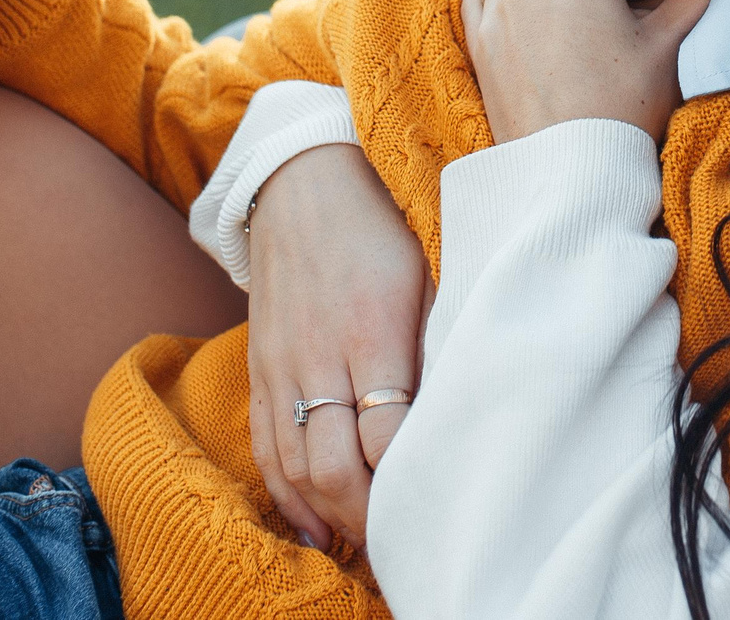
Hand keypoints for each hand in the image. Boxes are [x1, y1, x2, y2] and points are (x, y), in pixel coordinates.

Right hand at [244, 141, 430, 549]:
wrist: (302, 185)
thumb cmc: (380, 228)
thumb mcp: (428, 271)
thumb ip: (442, 338)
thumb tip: (468, 402)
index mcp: (371, 330)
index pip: (387, 431)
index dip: (409, 476)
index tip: (438, 500)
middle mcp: (319, 356)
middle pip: (334, 465)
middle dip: (370, 516)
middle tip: (405, 540)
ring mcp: (282, 367)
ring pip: (295, 466)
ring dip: (330, 515)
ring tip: (366, 545)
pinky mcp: (260, 370)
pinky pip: (265, 448)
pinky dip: (288, 495)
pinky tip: (314, 527)